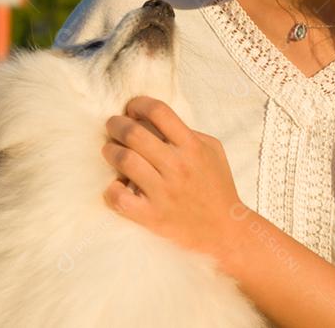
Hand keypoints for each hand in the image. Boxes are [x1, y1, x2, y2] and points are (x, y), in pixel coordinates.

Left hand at [101, 96, 248, 265]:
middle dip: (117, 124)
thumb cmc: (218, 187)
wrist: (224, 230)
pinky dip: (111, 189)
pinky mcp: (151, 216)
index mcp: (192, 147)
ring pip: (124, 160)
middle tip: (113, 125)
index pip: (160, 112)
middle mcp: (177, 167)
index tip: (132, 108)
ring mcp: (163, 192)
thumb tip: (156, 122)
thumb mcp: (213, 151)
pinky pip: (119, 198)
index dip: (139, 104)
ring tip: (110, 150)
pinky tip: (115, 185)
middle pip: (135, 133)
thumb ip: (189, 133)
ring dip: (110, 151)